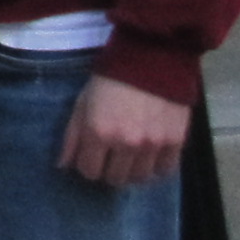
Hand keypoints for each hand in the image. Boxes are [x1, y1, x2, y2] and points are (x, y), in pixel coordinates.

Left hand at [59, 71, 191, 186]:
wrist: (151, 60)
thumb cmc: (109, 80)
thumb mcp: (82, 103)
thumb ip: (72, 136)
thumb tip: (63, 166)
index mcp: (99, 133)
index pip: (90, 172)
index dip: (87, 166)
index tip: (91, 158)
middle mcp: (126, 144)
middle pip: (115, 179)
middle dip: (109, 171)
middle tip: (111, 158)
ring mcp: (153, 145)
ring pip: (140, 178)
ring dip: (133, 171)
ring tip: (131, 157)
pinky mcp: (176, 142)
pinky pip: (165, 170)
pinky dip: (156, 168)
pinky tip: (150, 157)